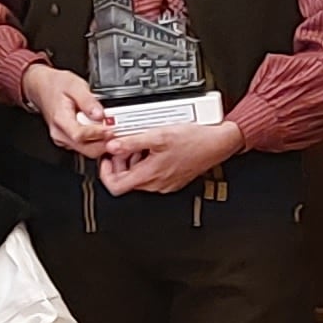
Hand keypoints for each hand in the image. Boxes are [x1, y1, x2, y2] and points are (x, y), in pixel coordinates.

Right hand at [21, 64, 113, 153]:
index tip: (111, 129)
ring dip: (103, 144)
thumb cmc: (56, 85)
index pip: (80, 135)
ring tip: (114, 132)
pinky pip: (85, 147)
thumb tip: (100, 114)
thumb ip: (88, 101)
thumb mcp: (74, 85)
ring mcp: (63, 139)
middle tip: (119, 133)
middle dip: (105, 143)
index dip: (98, 134)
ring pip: (87, 151)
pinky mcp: (68, 140)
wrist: (42, 87)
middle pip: (86, 148)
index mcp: (60, 119)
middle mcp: (60, 133)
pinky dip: (97, 142)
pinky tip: (105, 132)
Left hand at [98, 113, 243, 198]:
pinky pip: (152, 174)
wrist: (218, 143)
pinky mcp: (172, 179)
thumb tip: (112, 146)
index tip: (107, 158)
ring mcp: (165, 183)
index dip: (105, 173)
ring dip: (135, 160)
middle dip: (121, 161)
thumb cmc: (194, 140)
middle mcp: (157, 184)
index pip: (115, 186)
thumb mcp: (158, 135)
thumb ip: (132, 142)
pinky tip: (155, 148)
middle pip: (126, 179)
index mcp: (150, 175)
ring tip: (142, 143)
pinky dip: (148, 161)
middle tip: (125, 145)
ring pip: (139, 176)